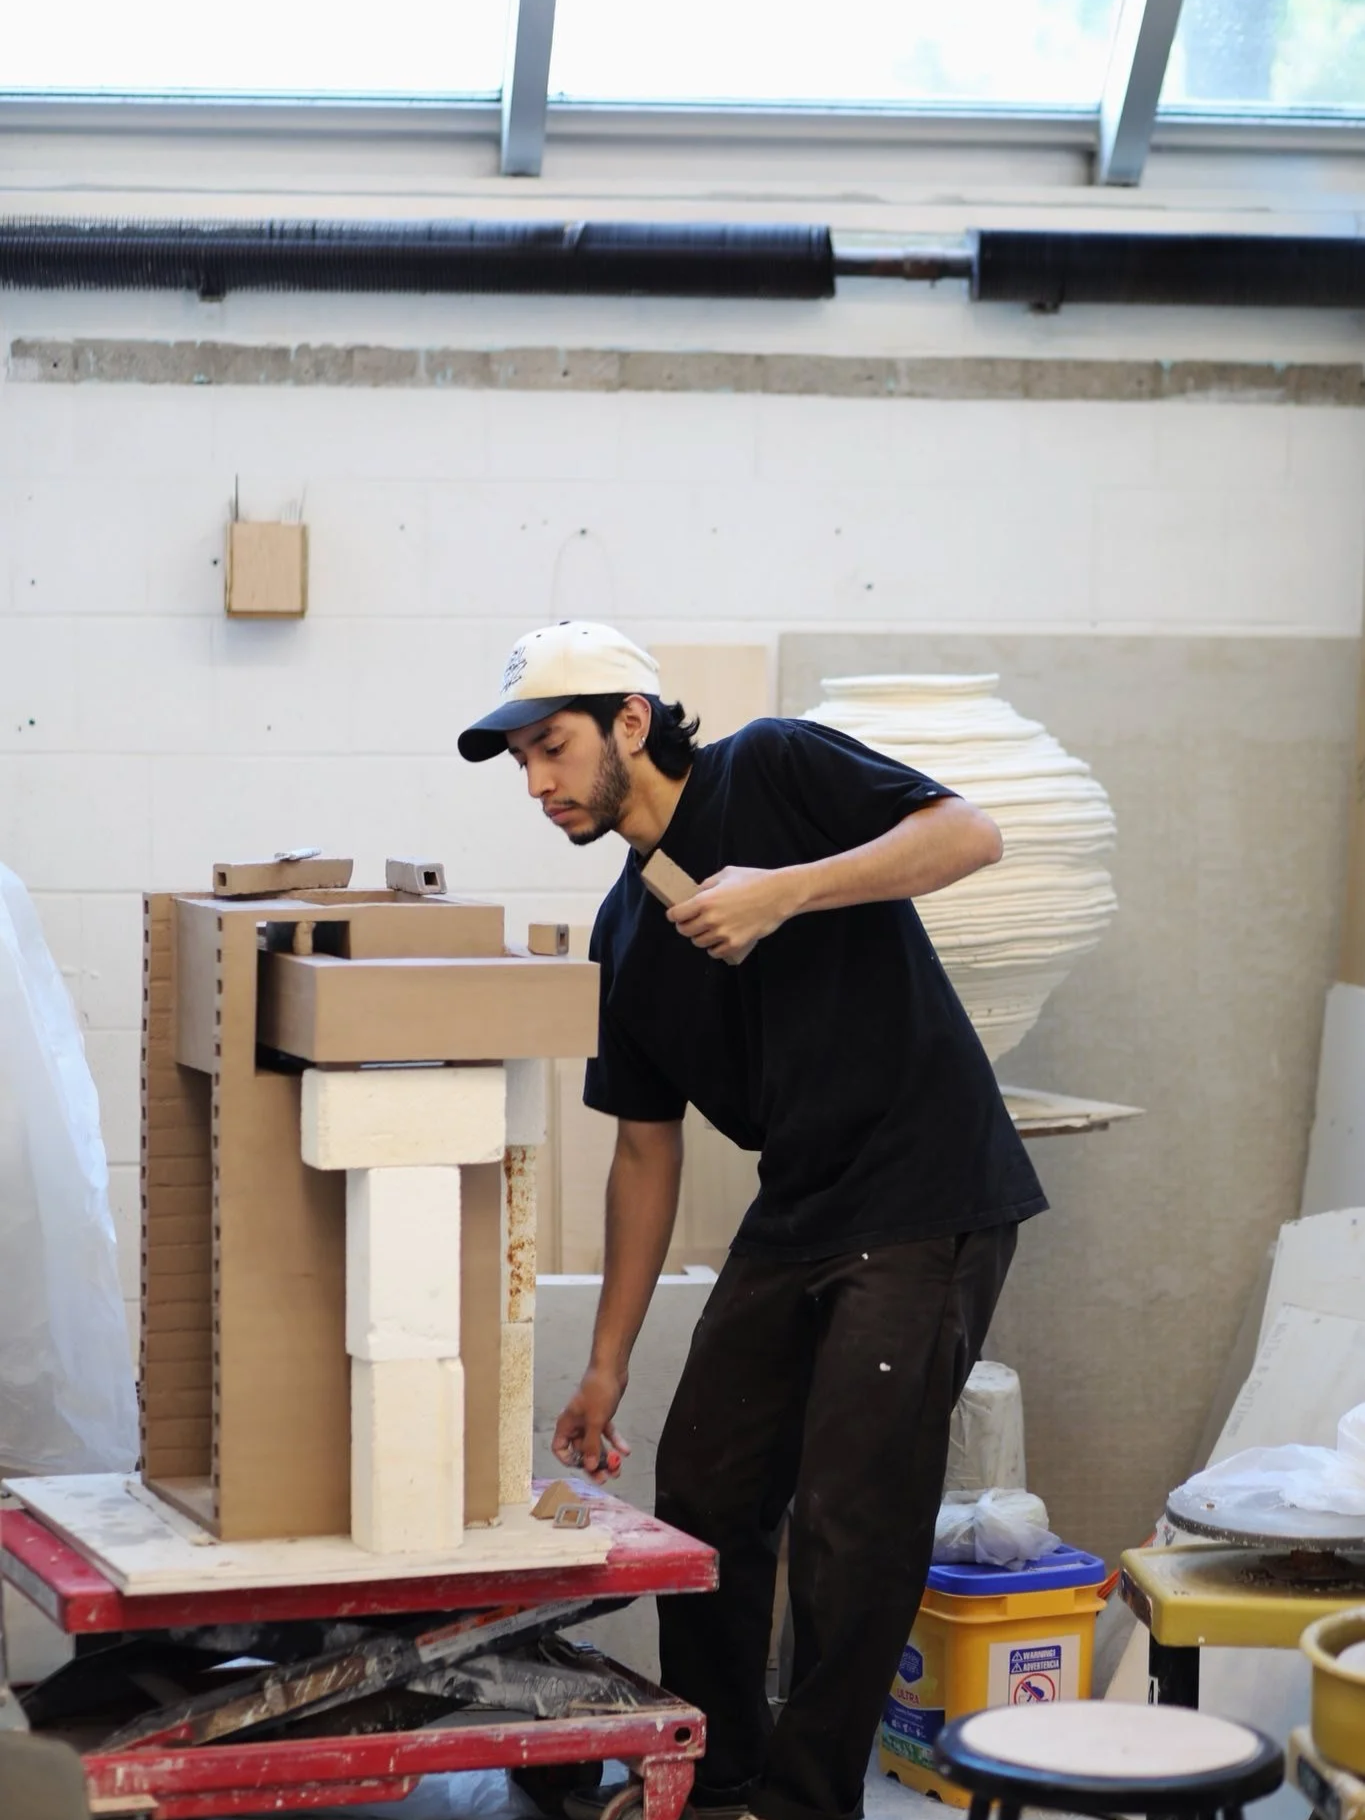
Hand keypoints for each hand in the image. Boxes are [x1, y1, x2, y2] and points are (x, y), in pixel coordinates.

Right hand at [552, 1365, 631, 1483]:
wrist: (612, 1369)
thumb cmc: (598, 1391)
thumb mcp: (595, 1421)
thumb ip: (591, 1445)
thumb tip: (589, 1466)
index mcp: (567, 1424)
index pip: (560, 1448)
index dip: (569, 1460)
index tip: (584, 1465)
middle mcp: (576, 1424)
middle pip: (580, 1451)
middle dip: (592, 1464)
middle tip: (606, 1478)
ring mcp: (589, 1420)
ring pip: (595, 1444)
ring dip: (606, 1457)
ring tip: (618, 1470)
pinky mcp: (602, 1416)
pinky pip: (606, 1434)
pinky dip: (615, 1442)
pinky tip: (625, 1451)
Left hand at [667, 865, 801, 964]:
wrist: (779, 894)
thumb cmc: (754, 880)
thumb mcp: (726, 874)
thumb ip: (707, 884)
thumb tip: (696, 893)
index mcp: (705, 900)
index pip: (676, 915)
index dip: (674, 915)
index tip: (676, 914)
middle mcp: (710, 919)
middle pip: (685, 931)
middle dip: (685, 926)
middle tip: (690, 922)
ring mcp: (723, 933)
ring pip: (699, 942)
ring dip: (700, 937)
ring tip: (707, 930)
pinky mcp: (735, 944)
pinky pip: (715, 953)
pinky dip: (714, 948)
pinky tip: (718, 941)